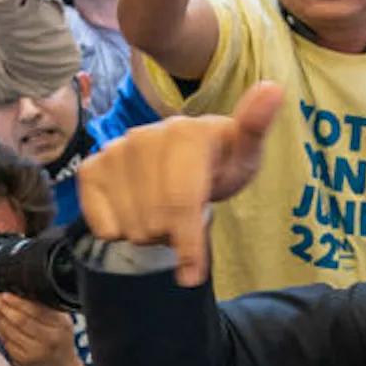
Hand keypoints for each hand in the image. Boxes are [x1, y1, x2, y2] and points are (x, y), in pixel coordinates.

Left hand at [0, 293, 80, 365]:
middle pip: (20, 319)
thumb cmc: (60, 344)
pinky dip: (0, 331)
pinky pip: (6, 342)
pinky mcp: (23, 362)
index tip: (5, 292)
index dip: (17, 300)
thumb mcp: (62, 323)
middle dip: (4, 306)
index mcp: (61, 326)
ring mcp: (35, 353)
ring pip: (10, 331)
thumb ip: (48, 309)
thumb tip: (23, 291)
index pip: (35, 309)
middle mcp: (49, 340)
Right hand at [78, 81, 284, 286]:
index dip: (189, 244)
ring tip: (164, 213)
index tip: (193, 275)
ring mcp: (115, 151)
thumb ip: (255, 127)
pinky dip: (118, 230)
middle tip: (186, 219)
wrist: (186, 154)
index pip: (180, 202)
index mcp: (185, 133)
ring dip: (148, 234)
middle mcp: (144, 137)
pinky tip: (136, 212)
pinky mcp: (92, 168)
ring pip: (128, 227)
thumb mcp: (245, 151)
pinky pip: (101, 224)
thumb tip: (273, 89)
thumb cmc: (220, 160)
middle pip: (154, 222)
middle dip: (173, 235)